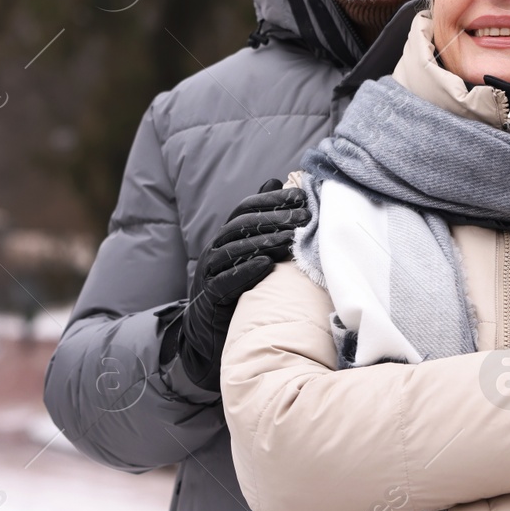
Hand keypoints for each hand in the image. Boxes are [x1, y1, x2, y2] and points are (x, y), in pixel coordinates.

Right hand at [161, 179, 309, 391]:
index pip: (246, 209)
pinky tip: (266, 265)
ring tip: (289, 239)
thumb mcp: (249, 251)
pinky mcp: (210, 296)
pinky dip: (246, 271)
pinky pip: (226, 281)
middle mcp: (215, 249)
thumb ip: (261, 219)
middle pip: (241, 226)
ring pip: (233, 250)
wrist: (206, 329)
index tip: (299, 196)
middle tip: (303, 217)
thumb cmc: (234, 287)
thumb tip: (275, 181)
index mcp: (226, 236)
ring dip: (263, 242)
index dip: (271, 200)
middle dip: (274, 218)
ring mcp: (210, 272)